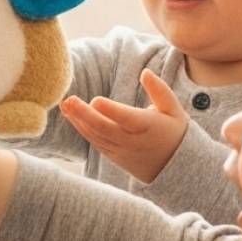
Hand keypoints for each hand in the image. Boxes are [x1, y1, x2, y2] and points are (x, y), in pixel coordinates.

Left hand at [59, 70, 188, 182]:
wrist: (176, 168)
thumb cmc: (174, 132)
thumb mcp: (173, 110)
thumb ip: (159, 90)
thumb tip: (145, 72)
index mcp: (148, 127)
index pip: (127, 119)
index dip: (112, 111)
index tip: (96, 100)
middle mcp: (132, 141)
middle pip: (105, 129)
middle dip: (85, 115)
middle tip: (69, 100)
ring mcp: (121, 151)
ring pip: (96, 136)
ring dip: (78, 121)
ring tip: (65, 104)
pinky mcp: (114, 156)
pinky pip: (95, 143)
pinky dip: (82, 129)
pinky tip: (71, 115)